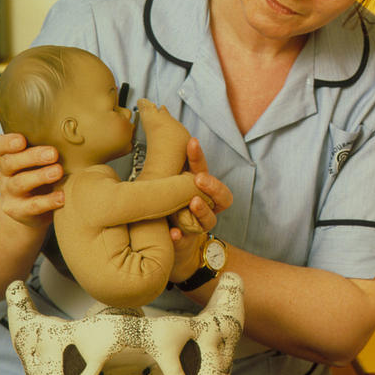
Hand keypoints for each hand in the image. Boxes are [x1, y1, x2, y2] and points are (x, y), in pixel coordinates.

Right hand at [0, 133, 63, 229]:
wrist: (34, 211)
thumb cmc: (44, 176)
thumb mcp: (43, 161)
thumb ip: (51, 148)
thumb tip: (79, 134)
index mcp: (10, 156)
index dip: (6, 142)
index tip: (21, 140)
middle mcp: (6, 173)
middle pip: (10, 162)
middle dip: (31, 157)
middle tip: (53, 153)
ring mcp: (10, 193)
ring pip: (20, 183)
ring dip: (40, 176)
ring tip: (58, 171)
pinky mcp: (18, 210)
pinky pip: (32, 205)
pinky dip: (48, 201)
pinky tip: (62, 196)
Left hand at [168, 138, 231, 281]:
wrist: (171, 245)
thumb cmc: (168, 208)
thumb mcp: (166, 186)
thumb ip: (165, 167)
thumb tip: (153, 128)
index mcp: (197, 189)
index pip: (203, 169)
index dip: (198, 157)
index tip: (191, 143)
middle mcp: (204, 206)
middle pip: (221, 196)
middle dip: (211, 186)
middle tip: (199, 178)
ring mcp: (198, 226)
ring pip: (209, 219)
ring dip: (202, 210)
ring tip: (193, 202)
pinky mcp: (187, 244)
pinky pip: (186, 241)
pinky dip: (181, 238)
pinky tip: (174, 234)